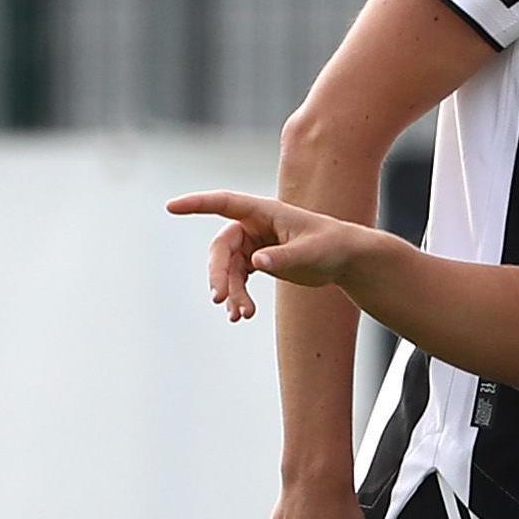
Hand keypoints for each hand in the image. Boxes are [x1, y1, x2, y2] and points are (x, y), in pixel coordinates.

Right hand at [168, 191, 377, 318]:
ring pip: (228, 269)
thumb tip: (255, 263)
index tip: (171, 207)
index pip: (223, 203)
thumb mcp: (311, 252)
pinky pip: (238, 279)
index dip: (196, 204)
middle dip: (219, 274)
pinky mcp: (258, 262)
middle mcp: (254, 226)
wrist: (347, 260)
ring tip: (240, 315)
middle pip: (222, 248)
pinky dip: (239, 296)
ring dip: (231, 292)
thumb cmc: (333, 246)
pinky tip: (242, 314)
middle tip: (220, 298)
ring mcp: (254, 245)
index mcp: (264, 212)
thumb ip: (283, 257)